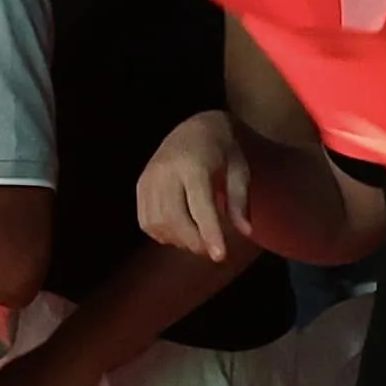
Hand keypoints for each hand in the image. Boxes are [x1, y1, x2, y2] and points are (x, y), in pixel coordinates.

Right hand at [134, 106, 251, 261]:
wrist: (194, 128)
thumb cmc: (223, 152)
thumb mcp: (240, 171)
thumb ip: (240, 201)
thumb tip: (245, 231)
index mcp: (194, 163)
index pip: (201, 204)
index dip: (210, 232)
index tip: (220, 257)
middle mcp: (166, 170)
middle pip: (175, 218)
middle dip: (195, 242)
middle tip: (213, 251)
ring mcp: (149, 178)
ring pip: (158, 223)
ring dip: (179, 240)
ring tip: (198, 239)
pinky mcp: (141, 187)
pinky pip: (147, 222)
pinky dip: (164, 234)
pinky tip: (180, 231)